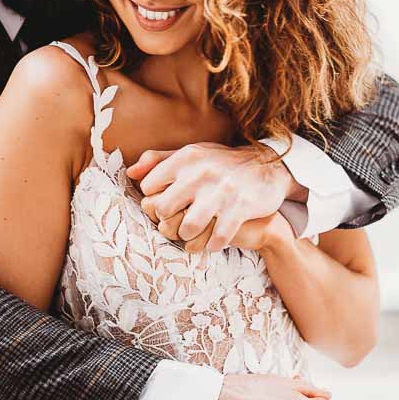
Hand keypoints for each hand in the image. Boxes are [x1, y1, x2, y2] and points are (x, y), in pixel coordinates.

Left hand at [129, 143, 298, 252]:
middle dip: (168, 221)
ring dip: (188, 237)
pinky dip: (212, 245)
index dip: (154, 199)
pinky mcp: (240, 208)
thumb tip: (130, 173)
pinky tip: (214, 242)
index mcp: (186, 158)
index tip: (166, 204)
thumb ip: (159, 161)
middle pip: (164, 210)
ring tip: (194, 234)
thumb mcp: (193, 154)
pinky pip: (217, 239)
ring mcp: (221, 191)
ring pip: (188, 228)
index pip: (149, 186)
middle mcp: (201, 173)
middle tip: (177, 223)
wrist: (268, 167)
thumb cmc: (222, 164)